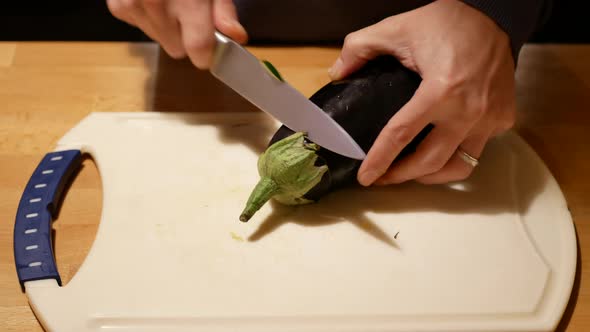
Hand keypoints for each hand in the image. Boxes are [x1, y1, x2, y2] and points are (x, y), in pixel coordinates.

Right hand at [107, 0, 247, 68]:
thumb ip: (224, 9)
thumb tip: (235, 36)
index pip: (198, 48)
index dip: (207, 54)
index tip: (210, 50)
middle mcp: (156, 4)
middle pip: (177, 49)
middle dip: (186, 37)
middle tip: (189, 12)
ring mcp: (133, 5)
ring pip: (160, 40)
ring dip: (168, 28)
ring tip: (170, 0)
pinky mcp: (119, 6)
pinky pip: (142, 28)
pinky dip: (150, 18)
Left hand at [328, 0, 515, 185]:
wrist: (494, 14)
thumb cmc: (447, 22)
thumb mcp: (397, 28)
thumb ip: (360, 47)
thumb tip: (337, 73)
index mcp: (440, 90)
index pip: (401, 135)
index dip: (379, 160)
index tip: (365, 177)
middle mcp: (468, 111)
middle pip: (430, 162)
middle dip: (401, 176)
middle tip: (383, 177)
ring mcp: (490, 117)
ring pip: (459, 166)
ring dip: (431, 175)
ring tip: (411, 171)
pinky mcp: (504, 118)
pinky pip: (478, 149)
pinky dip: (456, 154)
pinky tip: (440, 146)